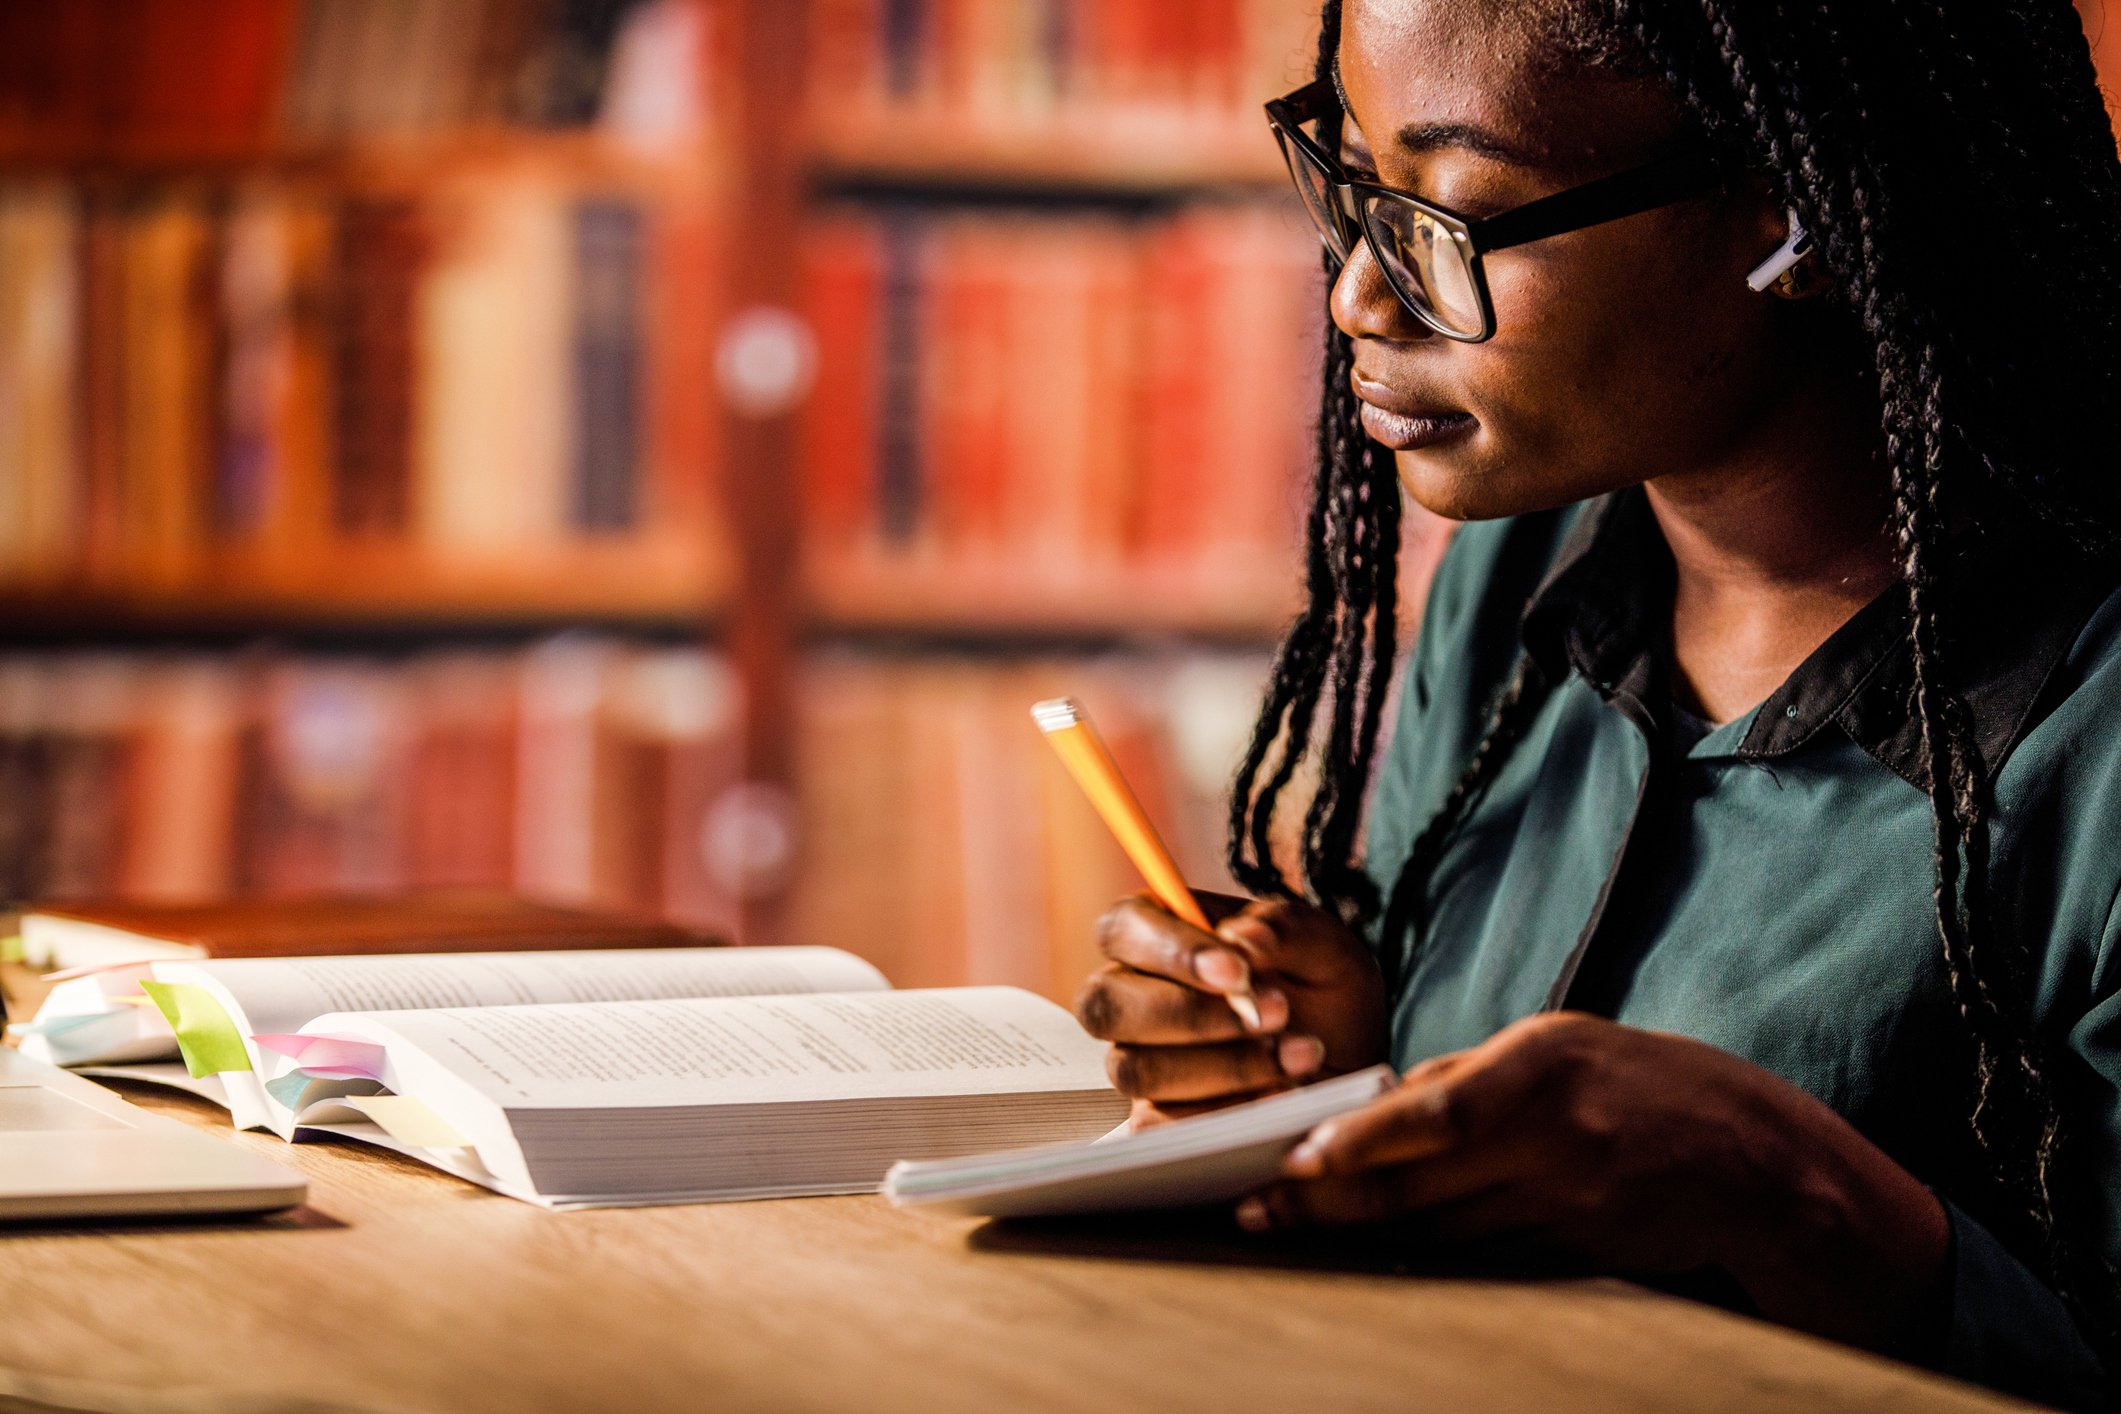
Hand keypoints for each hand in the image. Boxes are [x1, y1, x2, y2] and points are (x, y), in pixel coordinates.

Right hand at [1073, 891, 1387, 1126]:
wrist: (1352, 1064)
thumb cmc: (1324, 992)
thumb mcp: (1323, 947)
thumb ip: (1283, 929)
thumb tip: (1241, 939)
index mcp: (1158, 936)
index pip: (1123, 928)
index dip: (1170, 950)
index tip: (1237, 971)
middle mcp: (1133, 998)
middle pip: (1105, 1005)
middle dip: (1190, 1015)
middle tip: (1276, 1013)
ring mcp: (1139, 1062)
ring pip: (1136, 1070)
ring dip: (1222, 1066)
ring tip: (1298, 1055)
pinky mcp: (1158, 1119)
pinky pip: (1158, 1127)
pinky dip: (1224, 1113)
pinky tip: (1278, 1097)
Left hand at [1237, 1012, 1950, 1355]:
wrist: (1755, 1156)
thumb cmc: (1638, 1082)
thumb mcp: (1557, 1047)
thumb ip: (1466, 1076)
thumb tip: (1372, 1108)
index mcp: (1541, 1066)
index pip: (1432, 1112)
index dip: (1355, 1144)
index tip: (1288, 1162)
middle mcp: (1554, 1135)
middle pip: (1420, 1184)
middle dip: (1327, 1204)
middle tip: (1256, 1213)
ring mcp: (1569, 1203)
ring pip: (1439, 1231)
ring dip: (1360, 1236)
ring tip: (1291, 1235)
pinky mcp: (1577, 1254)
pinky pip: (1481, 1259)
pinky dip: (1421, 1257)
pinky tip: (1371, 1256)